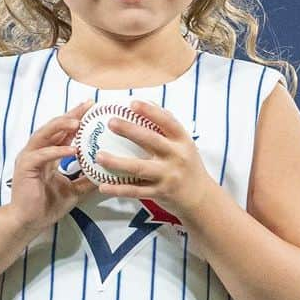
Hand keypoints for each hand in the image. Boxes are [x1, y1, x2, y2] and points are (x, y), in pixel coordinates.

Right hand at [5, 100, 96, 236]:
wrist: (29, 221)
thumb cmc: (47, 205)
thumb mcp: (74, 190)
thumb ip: (86, 179)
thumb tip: (106, 173)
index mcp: (47, 154)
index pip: (63, 132)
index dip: (76, 119)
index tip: (92, 108)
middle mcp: (38, 151)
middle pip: (54, 127)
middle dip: (71, 115)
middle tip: (87, 106)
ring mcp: (30, 157)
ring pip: (45, 135)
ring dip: (61, 127)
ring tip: (78, 122)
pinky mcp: (25, 167)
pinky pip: (42, 155)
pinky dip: (57, 151)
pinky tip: (72, 149)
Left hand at [93, 99, 216, 216]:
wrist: (200, 198)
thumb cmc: (188, 166)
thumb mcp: (185, 145)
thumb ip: (168, 127)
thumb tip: (147, 101)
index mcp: (182, 141)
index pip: (167, 122)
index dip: (150, 111)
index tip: (132, 103)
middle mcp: (176, 157)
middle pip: (151, 140)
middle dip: (130, 130)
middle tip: (110, 122)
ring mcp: (168, 176)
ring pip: (139, 168)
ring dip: (117, 163)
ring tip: (99, 156)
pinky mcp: (160, 193)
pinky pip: (135, 191)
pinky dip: (118, 189)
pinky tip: (102, 186)